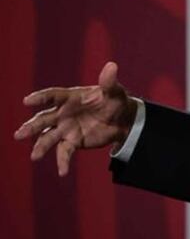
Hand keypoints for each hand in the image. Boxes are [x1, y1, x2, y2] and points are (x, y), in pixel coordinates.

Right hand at [13, 62, 137, 175]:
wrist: (122, 119)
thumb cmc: (114, 100)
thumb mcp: (114, 91)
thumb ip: (109, 82)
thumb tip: (112, 66)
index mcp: (70, 97)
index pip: (52, 95)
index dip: (40, 98)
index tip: (27, 101)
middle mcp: (63, 113)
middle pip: (43, 119)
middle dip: (31, 126)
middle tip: (19, 134)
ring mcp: (66, 128)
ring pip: (48, 137)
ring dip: (40, 146)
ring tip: (34, 156)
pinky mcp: (72, 141)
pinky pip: (64, 152)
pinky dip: (63, 161)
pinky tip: (62, 172)